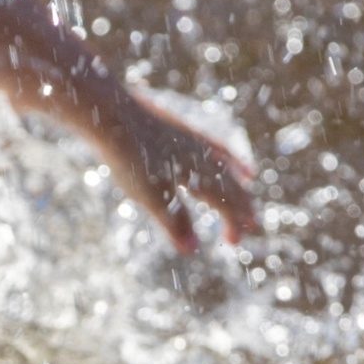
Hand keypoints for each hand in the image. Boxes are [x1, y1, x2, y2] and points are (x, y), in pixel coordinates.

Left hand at [88, 92, 259, 251]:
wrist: (113, 115)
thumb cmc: (132, 159)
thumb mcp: (152, 196)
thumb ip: (174, 221)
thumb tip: (192, 249)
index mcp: (200, 175)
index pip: (227, 203)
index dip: (234, 223)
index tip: (235, 242)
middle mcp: (203, 156)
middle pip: (230, 183)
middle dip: (242, 206)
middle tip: (249, 226)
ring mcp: (191, 140)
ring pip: (222, 160)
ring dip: (235, 176)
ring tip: (248, 181)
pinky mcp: (177, 128)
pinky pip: (207, 141)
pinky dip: (219, 150)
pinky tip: (217, 149)